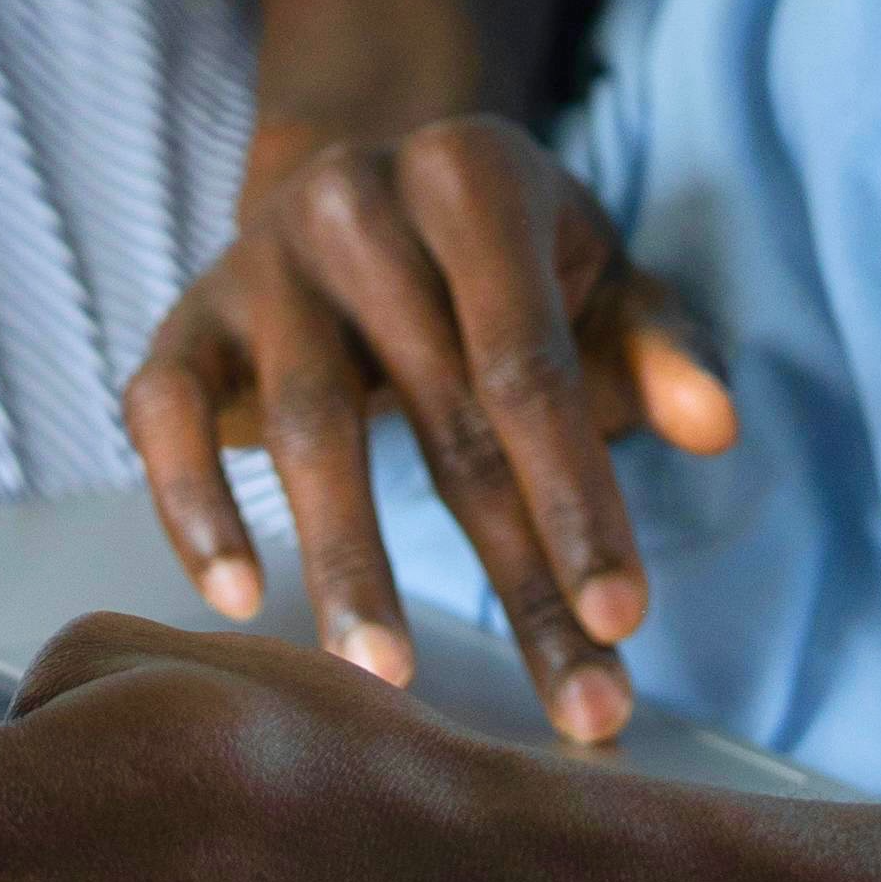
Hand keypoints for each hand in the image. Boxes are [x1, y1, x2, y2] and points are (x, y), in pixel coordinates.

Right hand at [122, 112, 735, 742]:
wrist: (359, 182)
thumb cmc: (504, 265)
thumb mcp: (599, 281)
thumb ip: (660, 349)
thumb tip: (715, 426)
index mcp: (474, 176)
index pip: (532, 364)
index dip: (579, 495)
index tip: (625, 621)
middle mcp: (358, 198)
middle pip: (441, 411)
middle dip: (515, 572)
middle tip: (575, 705)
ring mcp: (260, 257)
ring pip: (307, 424)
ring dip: (350, 562)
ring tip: (389, 685)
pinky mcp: (186, 317)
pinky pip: (165, 413)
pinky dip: (195, 504)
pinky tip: (239, 598)